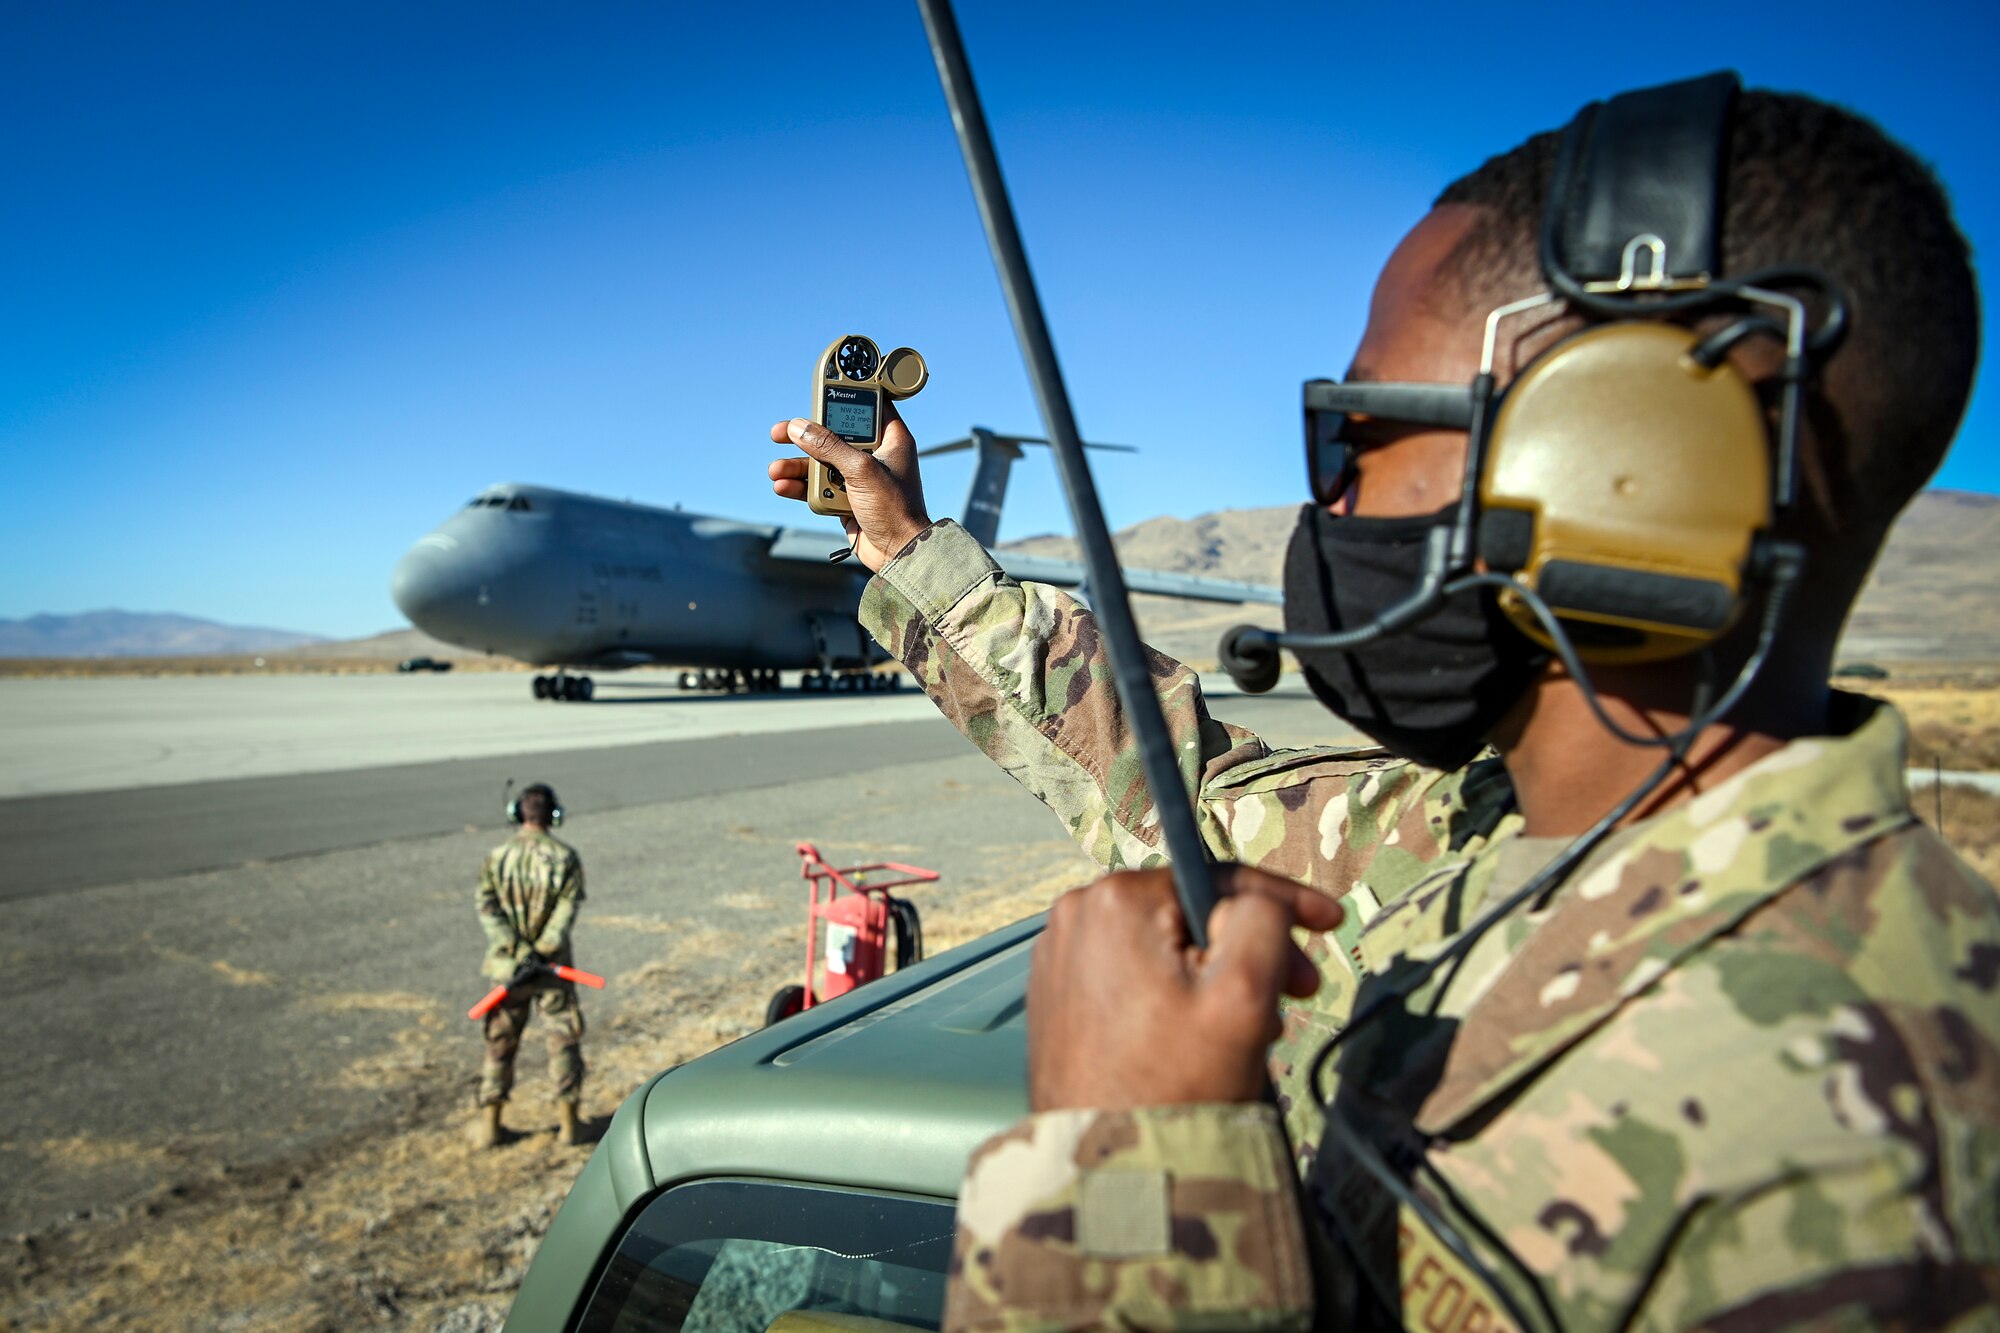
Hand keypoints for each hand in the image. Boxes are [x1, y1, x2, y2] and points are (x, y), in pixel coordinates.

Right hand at [767, 408, 930, 572]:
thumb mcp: (860, 470)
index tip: (820, 390)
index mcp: (891, 439)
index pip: (868, 406)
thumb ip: (828, 447)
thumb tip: (798, 427)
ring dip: (797, 466)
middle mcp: (875, 455)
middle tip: (780, 432)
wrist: (899, 553)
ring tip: (775, 470)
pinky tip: (783, 486)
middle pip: (834, 435)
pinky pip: (819, 487)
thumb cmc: (894, 509)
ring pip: (822, 463)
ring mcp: (859, 478)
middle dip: (805, 437)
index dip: (845, 397)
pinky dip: (802, 487)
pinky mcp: (847, 498)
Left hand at [1028, 865, 1342, 1111]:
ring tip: (1250, 1028)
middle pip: (1190, 914)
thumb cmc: (1177, 1085)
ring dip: (1216, 976)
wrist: (1110, 1171)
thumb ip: (1262, 920)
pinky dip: (1175, 993)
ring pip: (1165, 945)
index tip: (1331, 923)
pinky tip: (1202, 1036)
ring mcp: (1059, 956)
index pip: (1218, 879)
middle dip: (1249, 949)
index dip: (1284, 900)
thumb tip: (1256, 900)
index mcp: (1115, 900)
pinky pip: (1133, 973)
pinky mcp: (1056, 995)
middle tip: (1298, 994)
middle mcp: (1075, 915)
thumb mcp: (1242, 994)